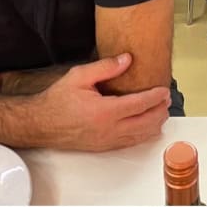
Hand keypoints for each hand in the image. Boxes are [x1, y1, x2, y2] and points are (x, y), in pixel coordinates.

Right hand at [37, 53, 171, 150]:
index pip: (139, 104)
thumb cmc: (57, 101)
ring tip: (162, 111)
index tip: (164, 90)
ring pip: (142, 135)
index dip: (155, 97)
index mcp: (104, 111)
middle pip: (146, 122)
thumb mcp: (78, 76)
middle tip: (166, 100)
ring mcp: (108, 141)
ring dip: (156, 124)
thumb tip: (126, 59)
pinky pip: (131, 143)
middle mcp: (109, 129)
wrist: (41, 124)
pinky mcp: (105, 147)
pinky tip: (149, 127)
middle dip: (160, 111)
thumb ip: (105, 67)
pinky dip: (144, 135)